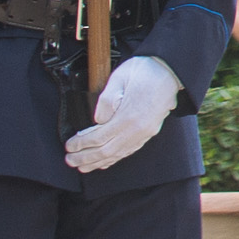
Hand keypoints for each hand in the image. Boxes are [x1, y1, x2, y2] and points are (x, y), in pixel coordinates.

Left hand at [66, 54, 180, 171]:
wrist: (170, 72)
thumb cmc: (144, 71)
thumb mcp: (119, 77)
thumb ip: (106, 99)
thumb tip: (97, 120)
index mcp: (128, 116)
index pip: (99, 137)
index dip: (81, 144)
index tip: (68, 146)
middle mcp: (136, 130)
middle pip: (106, 151)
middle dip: (85, 158)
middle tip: (70, 160)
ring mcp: (144, 134)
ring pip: (117, 155)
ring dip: (97, 162)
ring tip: (82, 167)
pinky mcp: (148, 133)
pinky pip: (127, 152)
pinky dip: (113, 159)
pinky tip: (103, 163)